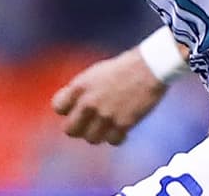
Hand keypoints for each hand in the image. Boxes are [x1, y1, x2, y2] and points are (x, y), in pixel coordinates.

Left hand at [50, 47, 167, 145]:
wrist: (150, 67)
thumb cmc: (124, 68)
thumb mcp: (95, 74)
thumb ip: (82, 91)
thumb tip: (73, 109)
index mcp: (80, 86)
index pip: (58, 108)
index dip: (67, 110)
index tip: (76, 108)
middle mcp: (89, 102)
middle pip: (70, 130)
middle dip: (79, 128)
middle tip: (90, 123)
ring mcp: (105, 115)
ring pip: (91, 139)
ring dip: (99, 134)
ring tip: (108, 125)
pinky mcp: (123, 124)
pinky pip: (112, 141)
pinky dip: (117, 137)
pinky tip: (122, 127)